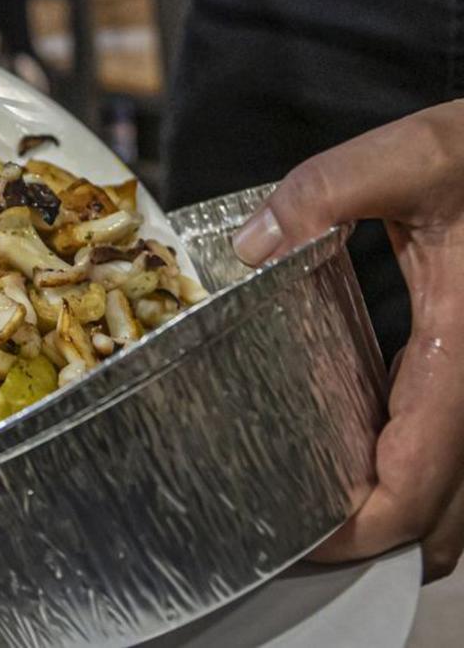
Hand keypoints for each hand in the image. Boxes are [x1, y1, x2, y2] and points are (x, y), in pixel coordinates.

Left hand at [233, 102, 463, 580]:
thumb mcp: (413, 156)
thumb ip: (326, 192)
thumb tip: (253, 245)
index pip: (421, 478)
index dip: (366, 527)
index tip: (306, 541)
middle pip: (444, 508)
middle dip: (379, 536)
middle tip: (298, 531)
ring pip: (458, 484)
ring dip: (402, 506)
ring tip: (318, 498)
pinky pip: (450, 435)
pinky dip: (411, 460)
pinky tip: (355, 438)